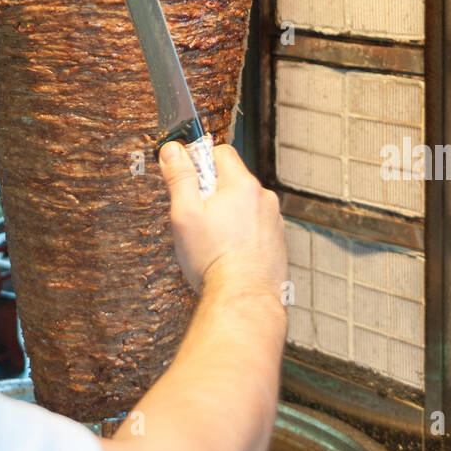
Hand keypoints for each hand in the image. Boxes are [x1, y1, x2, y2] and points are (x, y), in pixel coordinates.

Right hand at [159, 142, 286, 302]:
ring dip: (229, 215)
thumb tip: (173, 150)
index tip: (188, 182)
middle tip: (197, 218)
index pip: (220, 152)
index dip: (200, 163)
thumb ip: (180, 178)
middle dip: (213, 193)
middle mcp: (264, 198)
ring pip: (244, 206)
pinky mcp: (277, 243)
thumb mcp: (185, 214)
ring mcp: (274, 222)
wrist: (243, 300)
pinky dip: (242, 235)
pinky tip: (228, 254)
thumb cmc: (213, 259)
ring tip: (213, 242)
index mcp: (243, 185)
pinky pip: (255, 227)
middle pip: (232, 181)